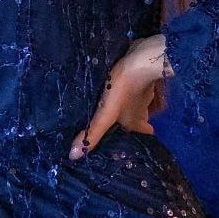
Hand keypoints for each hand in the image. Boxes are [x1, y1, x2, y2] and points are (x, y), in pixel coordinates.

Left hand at [68, 33, 173, 159]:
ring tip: (116, 107)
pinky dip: (130, 91)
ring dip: (129, 107)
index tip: (127, 142)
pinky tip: (119, 87)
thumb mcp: (106, 114)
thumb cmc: (123, 90)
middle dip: (131, 123)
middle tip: (118, 125)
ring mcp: (144, 92)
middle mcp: (142, 110)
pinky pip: (136, 88)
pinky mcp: (140, 78)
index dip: (136, 138)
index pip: (140, 134)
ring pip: (138, 104)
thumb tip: (74, 156)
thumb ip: (93, 133)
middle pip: (138, 120)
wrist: (140, 60)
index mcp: (134, 121)